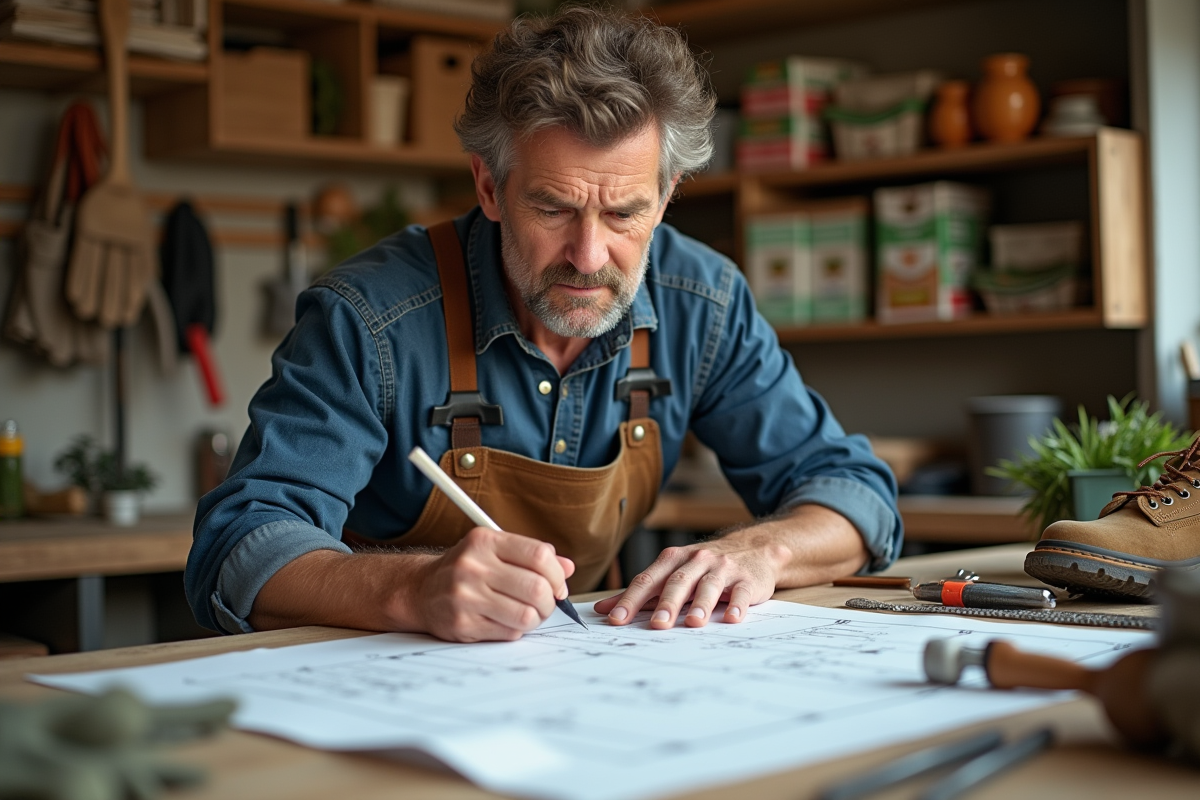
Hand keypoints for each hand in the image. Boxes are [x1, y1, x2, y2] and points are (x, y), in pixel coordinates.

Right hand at [411, 526, 574, 642]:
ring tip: (528, 614)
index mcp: (484, 542)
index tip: (559, 585)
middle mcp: (472, 567)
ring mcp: (465, 597)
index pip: (539, 556)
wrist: (420, 590)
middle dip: (550, 601)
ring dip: (535, 619)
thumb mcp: (494, 550)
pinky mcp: (462, 624)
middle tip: (546, 604)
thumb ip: (531, 556)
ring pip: (526, 616)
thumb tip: (567, 568)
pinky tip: (505, 621)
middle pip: (536, 588)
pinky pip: (509, 633)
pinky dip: (516, 630)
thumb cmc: (465, 569)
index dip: (557, 574)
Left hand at [593, 535, 787, 628]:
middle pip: (677, 582)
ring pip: (709, 585)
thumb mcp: (671, 573)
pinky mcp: (746, 579)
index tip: (616, 619)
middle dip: (666, 604)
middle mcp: (696, 560)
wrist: (753, 549)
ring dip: (701, 604)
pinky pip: (740, 592)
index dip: (631, 599)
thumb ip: (640, 593)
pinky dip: (736, 605)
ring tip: (694, 623)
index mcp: (672, 560)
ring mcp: (722, 568)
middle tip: (657, 625)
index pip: (647, 580)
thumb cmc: (703, 567)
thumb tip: (604, 609)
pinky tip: (732, 618)